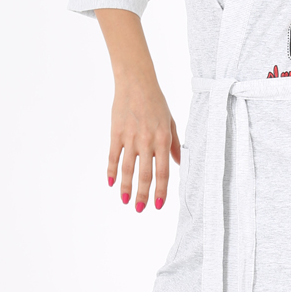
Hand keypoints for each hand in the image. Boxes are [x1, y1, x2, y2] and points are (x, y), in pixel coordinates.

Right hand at [108, 74, 180, 211]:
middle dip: (143, 194)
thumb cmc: (156, 102)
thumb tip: (179, 163)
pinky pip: (113, 156)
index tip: (159, 205)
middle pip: (144, 174)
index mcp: (163, 139)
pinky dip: (112, 170)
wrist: (136, 82)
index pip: (163, 172)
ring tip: (125, 201)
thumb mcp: (171, 122)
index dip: (161, 190)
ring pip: (128, 168)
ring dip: (126, 187)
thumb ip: (175, 144)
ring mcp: (130, 137)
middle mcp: (147, 141)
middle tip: (140, 209)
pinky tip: (112, 182)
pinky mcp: (116, 133)